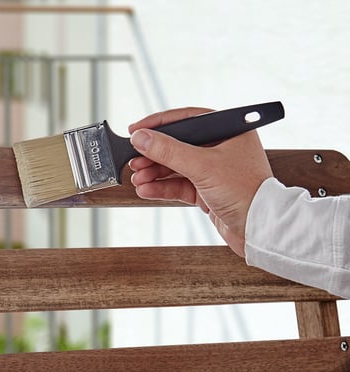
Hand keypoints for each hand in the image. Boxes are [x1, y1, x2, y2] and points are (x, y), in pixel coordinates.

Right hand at [128, 107, 272, 256]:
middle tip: (134, 160)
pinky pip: (179, 185)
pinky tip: (147, 190)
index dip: (158, 124)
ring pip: (176, 167)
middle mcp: (220, 148)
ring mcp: (213, 171)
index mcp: (227, 131)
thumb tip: (141, 138)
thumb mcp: (203, 166)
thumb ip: (169, 151)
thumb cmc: (246, 192)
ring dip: (154, 173)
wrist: (258, 229)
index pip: (186, 120)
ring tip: (137, 179)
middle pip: (177, 145)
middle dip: (153, 155)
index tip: (136, 130)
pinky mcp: (207, 192)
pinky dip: (162, 188)